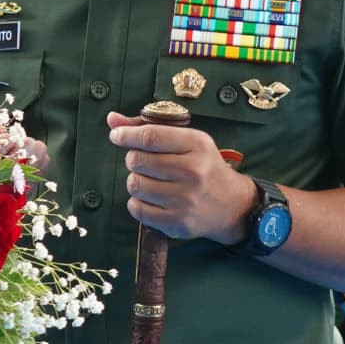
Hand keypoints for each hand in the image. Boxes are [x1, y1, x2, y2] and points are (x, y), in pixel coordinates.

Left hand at [111, 112, 255, 244]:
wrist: (232, 205)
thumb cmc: (204, 167)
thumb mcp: (187, 141)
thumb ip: (149, 128)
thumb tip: (112, 120)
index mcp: (197, 145)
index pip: (151, 136)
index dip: (126, 135)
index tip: (116, 136)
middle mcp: (193, 171)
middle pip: (137, 160)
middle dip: (134, 159)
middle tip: (144, 162)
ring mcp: (185, 199)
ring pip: (135, 185)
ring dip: (136, 181)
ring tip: (151, 181)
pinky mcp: (177, 222)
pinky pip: (137, 209)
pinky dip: (138, 203)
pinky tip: (152, 199)